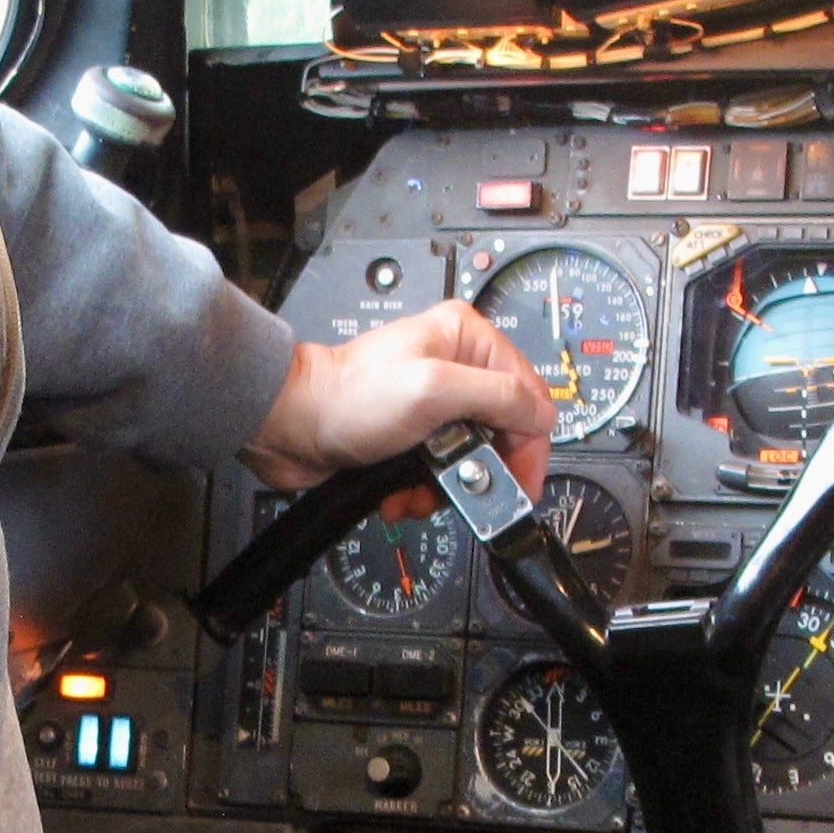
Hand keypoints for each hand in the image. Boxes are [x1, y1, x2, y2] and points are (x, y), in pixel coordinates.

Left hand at [238, 300, 553, 510]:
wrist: (291, 428)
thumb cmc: (349, 398)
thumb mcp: (435, 390)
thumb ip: (498, 397)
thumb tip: (542, 414)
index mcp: (468, 339)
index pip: (528, 394)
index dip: (529, 442)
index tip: (522, 481)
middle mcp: (455, 368)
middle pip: (502, 432)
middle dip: (481, 471)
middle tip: (463, 490)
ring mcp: (433, 404)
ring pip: (471, 459)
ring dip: (448, 489)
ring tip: (420, 493)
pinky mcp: (413, 437)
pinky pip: (439, 474)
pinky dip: (423, 493)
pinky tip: (402, 493)